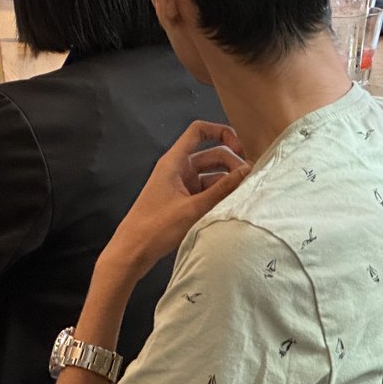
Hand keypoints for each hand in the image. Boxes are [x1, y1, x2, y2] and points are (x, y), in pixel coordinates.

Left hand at [102, 120, 248, 280]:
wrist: (133, 252)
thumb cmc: (156, 228)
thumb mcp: (193, 208)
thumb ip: (222, 189)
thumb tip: (246, 171)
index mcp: (175, 161)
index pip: (199, 131)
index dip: (221, 132)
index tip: (240, 148)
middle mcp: (178, 168)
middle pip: (211, 154)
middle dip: (232, 162)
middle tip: (249, 178)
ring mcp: (181, 185)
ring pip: (211, 174)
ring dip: (227, 180)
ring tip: (245, 193)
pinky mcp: (183, 200)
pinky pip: (206, 190)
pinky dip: (219, 194)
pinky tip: (232, 204)